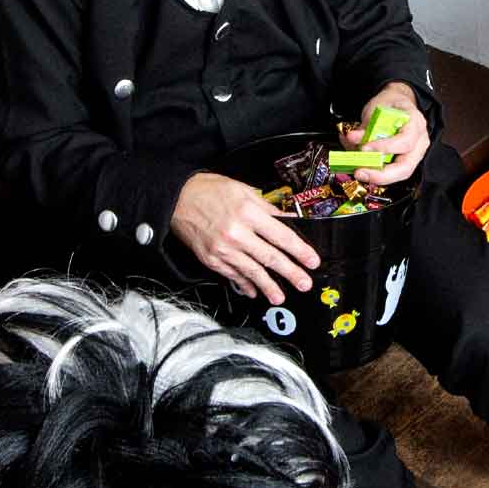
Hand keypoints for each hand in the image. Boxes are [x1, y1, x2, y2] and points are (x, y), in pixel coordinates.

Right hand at [171, 171, 321, 302]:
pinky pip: (233, 275)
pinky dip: (245, 284)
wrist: (176, 199)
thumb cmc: (208, 191)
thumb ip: (267, 207)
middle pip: (270, 257)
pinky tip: (254, 291)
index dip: (300, 251)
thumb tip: (288, 220)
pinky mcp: (212, 260)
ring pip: (252, 272)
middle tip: (304, 283)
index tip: (312, 261)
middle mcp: (236, 233)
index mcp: (248, 212)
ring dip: (269, 286)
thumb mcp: (243, 190)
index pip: (281, 236)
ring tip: (280, 296)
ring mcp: (223, 249)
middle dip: (291, 273)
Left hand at [337, 83, 430, 185]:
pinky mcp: (406, 162)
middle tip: (360, 172)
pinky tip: (364, 169)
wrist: (398, 105)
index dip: (385, 148)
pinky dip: (377, 173)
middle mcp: (420, 142)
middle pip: (406, 166)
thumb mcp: (376, 109)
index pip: (405, 141)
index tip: (364, 148)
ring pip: (400, 173)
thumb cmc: (391, 105)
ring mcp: (415, 154)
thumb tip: (352, 138)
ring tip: (359, 172)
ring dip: (378, 176)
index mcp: (416, 123)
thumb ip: (365, 126)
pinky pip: (393, 173)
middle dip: (381, 174)